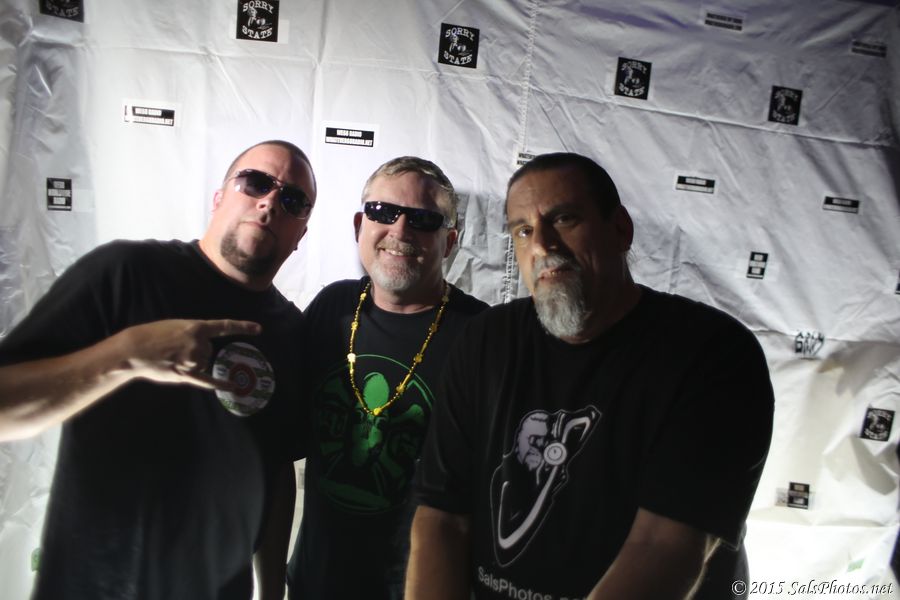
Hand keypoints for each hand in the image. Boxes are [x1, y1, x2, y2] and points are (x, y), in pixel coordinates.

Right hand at [119, 319, 261, 389]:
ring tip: (172, 358)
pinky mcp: (186, 374)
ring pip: (203, 362)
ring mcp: (193, 359)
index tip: (259, 329)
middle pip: (209, 350)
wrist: (135, 350)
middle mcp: (199, 343)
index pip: (224, 326)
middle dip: (196, 350)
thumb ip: (192, 336)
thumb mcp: (176, 327)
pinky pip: (207, 381)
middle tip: (175, 349)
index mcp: (196, 327)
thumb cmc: (152, 335)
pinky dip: (220, 384)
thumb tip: (201, 349)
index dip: (242, 327)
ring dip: (192, 362)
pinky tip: (234, 387)